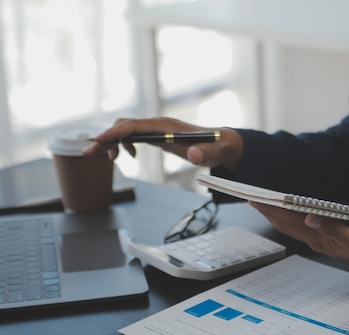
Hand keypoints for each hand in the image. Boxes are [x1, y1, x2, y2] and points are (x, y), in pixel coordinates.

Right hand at [82, 117, 243, 171]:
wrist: (223, 143)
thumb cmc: (217, 147)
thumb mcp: (213, 154)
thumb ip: (205, 155)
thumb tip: (195, 155)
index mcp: (166, 126)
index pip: (134, 126)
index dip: (114, 133)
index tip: (97, 141)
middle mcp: (158, 124)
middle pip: (124, 126)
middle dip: (105, 139)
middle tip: (89, 155)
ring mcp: (157, 128)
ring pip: (126, 130)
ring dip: (112, 142)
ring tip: (109, 159)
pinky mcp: (158, 135)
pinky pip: (132, 135)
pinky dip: (123, 143)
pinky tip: (126, 155)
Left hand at [249, 202, 348, 275]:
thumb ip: (334, 228)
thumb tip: (310, 219)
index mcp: (322, 239)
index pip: (290, 223)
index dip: (272, 211)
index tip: (256, 200)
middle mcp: (318, 240)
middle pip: (287, 225)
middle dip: (269, 212)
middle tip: (252, 198)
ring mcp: (323, 239)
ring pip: (293, 226)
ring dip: (278, 215)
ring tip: (265, 203)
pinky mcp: (330, 236)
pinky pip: (304, 226)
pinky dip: (292, 216)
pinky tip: (291, 211)